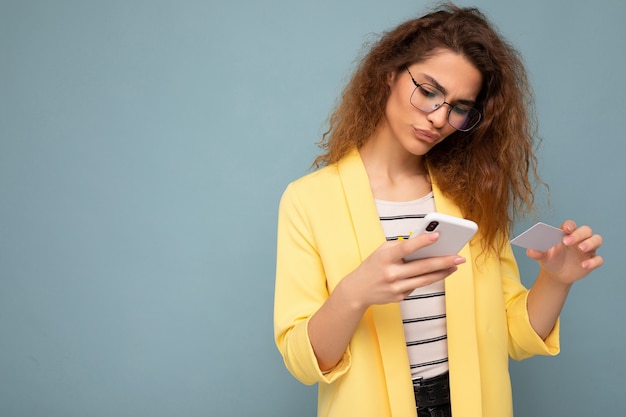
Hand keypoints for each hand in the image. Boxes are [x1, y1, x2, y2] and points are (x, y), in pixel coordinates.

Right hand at [339, 232, 465, 308]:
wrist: (357, 290)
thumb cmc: (373, 266)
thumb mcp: (382, 251)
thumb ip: (401, 247)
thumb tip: (425, 245)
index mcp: (385, 258)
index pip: (406, 248)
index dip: (422, 242)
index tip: (437, 235)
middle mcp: (391, 273)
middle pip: (422, 267)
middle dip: (443, 261)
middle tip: (459, 257)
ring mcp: (396, 287)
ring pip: (425, 279)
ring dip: (443, 272)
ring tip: (455, 265)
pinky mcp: (400, 297)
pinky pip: (417, 286)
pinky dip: (427, 278)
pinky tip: (437, 273)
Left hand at [526, 220, 603, 284]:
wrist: (555, 274)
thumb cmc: (549, 259)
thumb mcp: (542, 256)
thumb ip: (537, 252)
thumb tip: (529, 251)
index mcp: (566, 234)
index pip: (570, 225)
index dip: (569, 225)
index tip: (566, 229)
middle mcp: (580, 239)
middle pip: (586, 230)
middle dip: (579, 234)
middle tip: (567, 242)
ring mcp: (588, 249)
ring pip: (597, 240)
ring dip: (590, 243)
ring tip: (581, 249)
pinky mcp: (592, 260)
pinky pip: (598, 259)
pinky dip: (593, 262)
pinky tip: (584, 266)